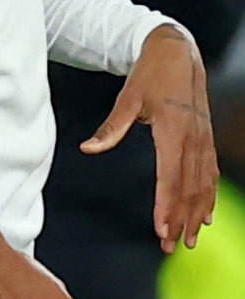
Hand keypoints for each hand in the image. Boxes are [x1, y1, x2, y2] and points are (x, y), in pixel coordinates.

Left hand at [79, 22, 216, 254]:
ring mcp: (204, 139)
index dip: (167, 205)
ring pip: (203, 184)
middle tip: (172, 246)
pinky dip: (209, 196)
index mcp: (175, 131)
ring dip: (197, 213)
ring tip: (190, 239)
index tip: (162, 230)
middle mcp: (194, 138)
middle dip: (181, 219)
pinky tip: (206, 215)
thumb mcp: (127, 98)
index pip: (171, 177)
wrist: (179, 52)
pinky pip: (210, 173)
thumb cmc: (149, 75)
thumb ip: (111, 127)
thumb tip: (88, 148)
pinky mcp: (206, 138)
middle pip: (189, 188)